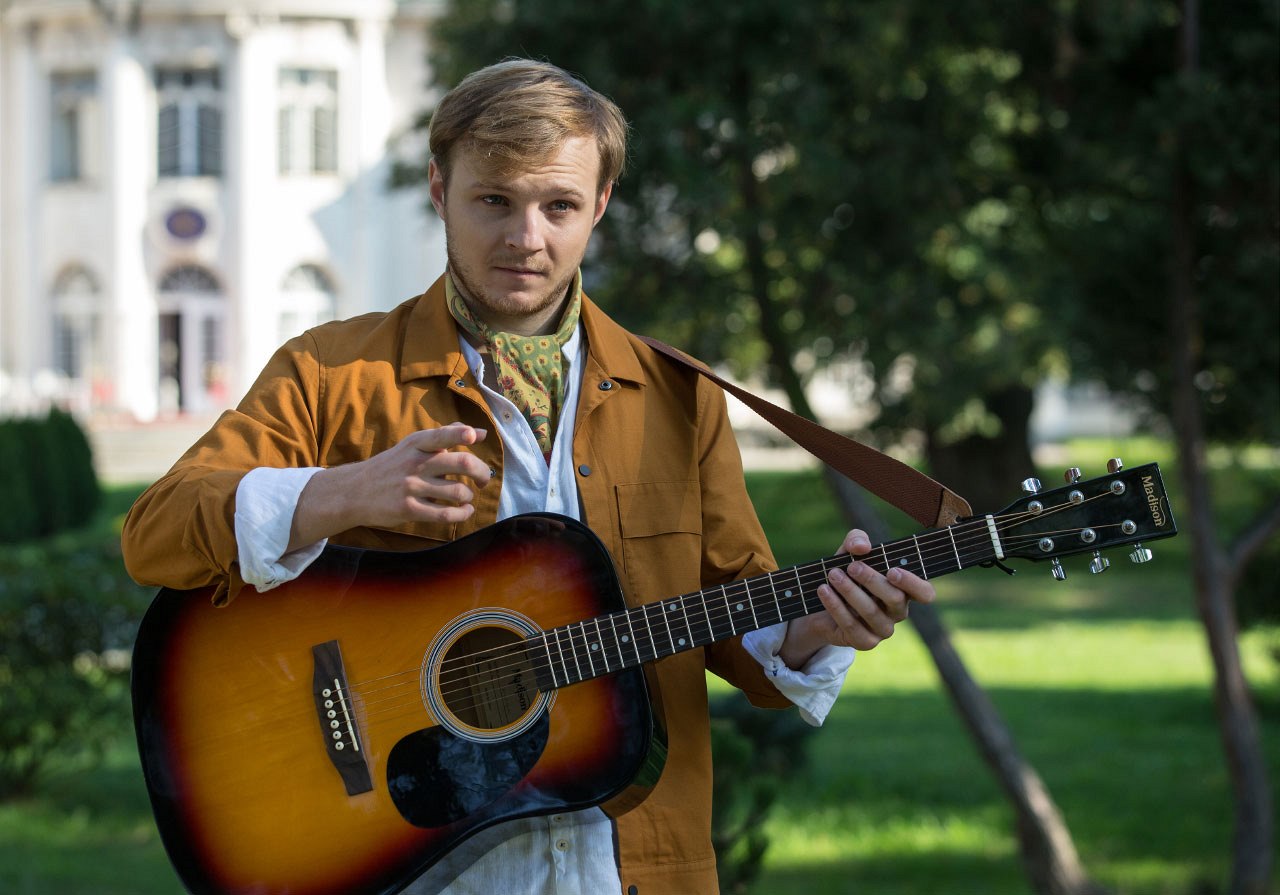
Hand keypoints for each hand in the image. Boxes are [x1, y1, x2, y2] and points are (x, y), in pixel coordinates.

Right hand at [289, 424, 491, 549]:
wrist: (354, 491)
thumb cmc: (392, 466)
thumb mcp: (413, 445)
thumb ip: (446, 436)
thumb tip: (482, 433)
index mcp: (417, 443)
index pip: (443, 435)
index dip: (462, 434)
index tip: (476, 438)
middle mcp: (415, 462)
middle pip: (462, 463)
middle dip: (482, 473)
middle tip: (483, 480)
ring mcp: (411, 487)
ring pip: (458, 492)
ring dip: (469, 496)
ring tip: (466, 497)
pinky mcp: (408, 509)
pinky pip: (444, 514)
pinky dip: (462, 514)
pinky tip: (464, 511)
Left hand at [778, 529, 935, 667]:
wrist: (822, 601)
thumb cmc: (845, 573)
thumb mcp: (849, 551)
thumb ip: (857, 540)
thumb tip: (862, 546)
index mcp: (904, 590)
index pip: (925, 593)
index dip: (913, 583)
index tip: (892, 571)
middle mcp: (898, 612)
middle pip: (896, 598)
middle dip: (872, 579)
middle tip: (851, 566)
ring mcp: (883, 630)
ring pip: (871, 612)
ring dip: (850, 591)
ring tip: (833, 574)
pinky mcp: (865, 642)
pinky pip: (852, 625)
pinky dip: (836, 606)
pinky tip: (824, 590)